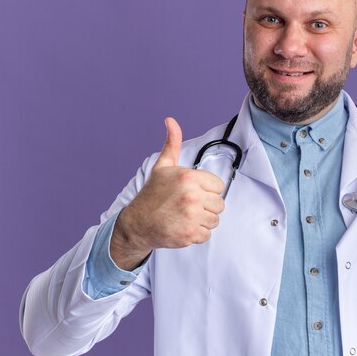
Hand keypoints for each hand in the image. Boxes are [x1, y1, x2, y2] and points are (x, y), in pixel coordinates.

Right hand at [110, 117, 224, 269]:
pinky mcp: (190, 234)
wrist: (137, 223)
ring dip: (203, 220)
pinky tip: (183, 226)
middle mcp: (192, 196)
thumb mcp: (163, 167)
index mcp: (189, 178)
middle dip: (206, 206)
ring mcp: (191, 217)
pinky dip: (198, 234)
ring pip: (215, 220)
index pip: (218, 186)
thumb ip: (172, 143)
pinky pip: (207, 234)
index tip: (193, 192)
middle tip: (188, 206)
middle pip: (219, 204)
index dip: (207, 190)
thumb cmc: (152, 194)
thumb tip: (170, 120)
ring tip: (186, 216)